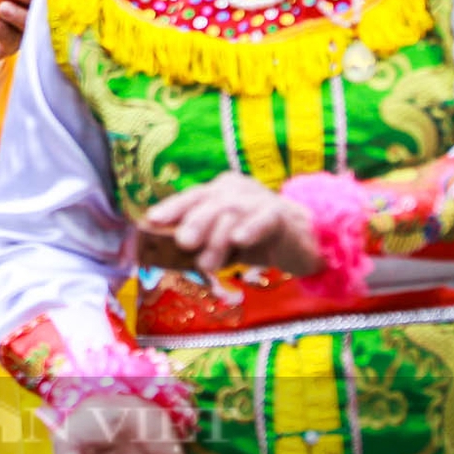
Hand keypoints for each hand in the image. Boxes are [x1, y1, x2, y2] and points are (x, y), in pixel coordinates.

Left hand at [139, 174, 319, 275]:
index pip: (191, 196)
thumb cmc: (253, 241)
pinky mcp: (280, 214)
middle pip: (210, 202)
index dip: (172, 207)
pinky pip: (263, 219)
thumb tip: (171, 254)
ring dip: (218, 239)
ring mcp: (258, 198)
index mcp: (218, 191)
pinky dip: (250, 229)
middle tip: (183, 243)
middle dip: (194, 223)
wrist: (301, 242)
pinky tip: (239, 240)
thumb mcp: (222, 242)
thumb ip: (201, 243)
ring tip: (208, 264)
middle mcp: (236, 189)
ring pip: (232, 213)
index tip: (152, 219)